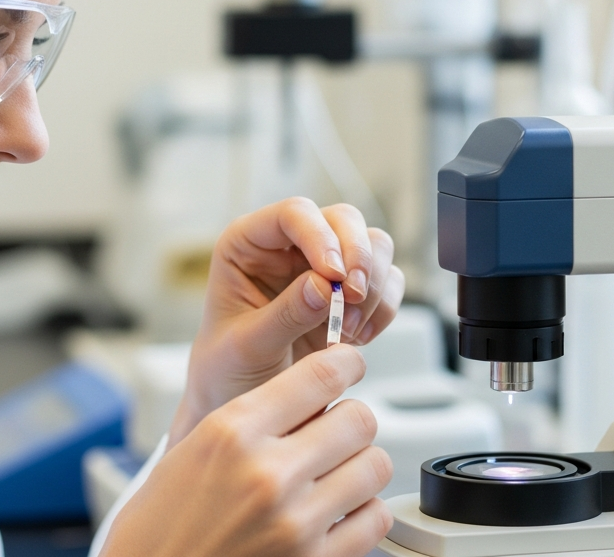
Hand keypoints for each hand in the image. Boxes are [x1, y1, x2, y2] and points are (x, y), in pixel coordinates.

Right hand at [100, 346, 393, 556]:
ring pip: (375, 466)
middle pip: (359, 419)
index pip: (321, 375)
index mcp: (233, 433)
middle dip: (351, 420)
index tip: (349, 366)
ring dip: (361, 465)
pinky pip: (374, 520)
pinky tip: (340, 511)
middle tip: (336, 431)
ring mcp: (295, 522)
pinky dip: (365, 512)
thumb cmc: (160, 525)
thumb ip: (251, 419)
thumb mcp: (190, 451)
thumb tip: (308, 394)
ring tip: (338, 473)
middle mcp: (268, 474)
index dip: (346, 363)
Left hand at [172, 198, 404, 443]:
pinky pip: (387, 281)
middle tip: (354, 298)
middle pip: (343, 220)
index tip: (333, 275)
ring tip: (350, 327)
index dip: (320, 236)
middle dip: (358, 256)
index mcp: (249, 244)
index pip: (293, 214)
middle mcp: (289, 246)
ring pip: (374, 245)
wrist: (242, 401)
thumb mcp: (246, 347)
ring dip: (374, 285)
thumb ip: (283, 315)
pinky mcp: (349, 294)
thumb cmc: (226, 369)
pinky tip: (358, 336)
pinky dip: (383, 307)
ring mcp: (323, 267)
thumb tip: (322, 285)